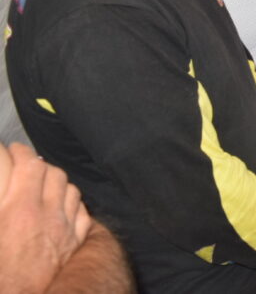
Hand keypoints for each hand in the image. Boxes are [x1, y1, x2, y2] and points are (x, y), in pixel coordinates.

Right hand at [0, 144, 93, 292]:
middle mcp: (44, 214)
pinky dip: (70, 201)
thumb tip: (4, 193)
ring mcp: (63, 226)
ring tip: (40, 180)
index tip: (9, 150)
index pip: (24, 165)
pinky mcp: (74, 241)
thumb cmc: (0, 272)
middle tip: (21, 161)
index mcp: (17, 211)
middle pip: (49, 170)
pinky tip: (60, 202)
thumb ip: (0, 201)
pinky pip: (81, 208)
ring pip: (68, 186)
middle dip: (33, 161)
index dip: (16, 152)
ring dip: (54, 179)